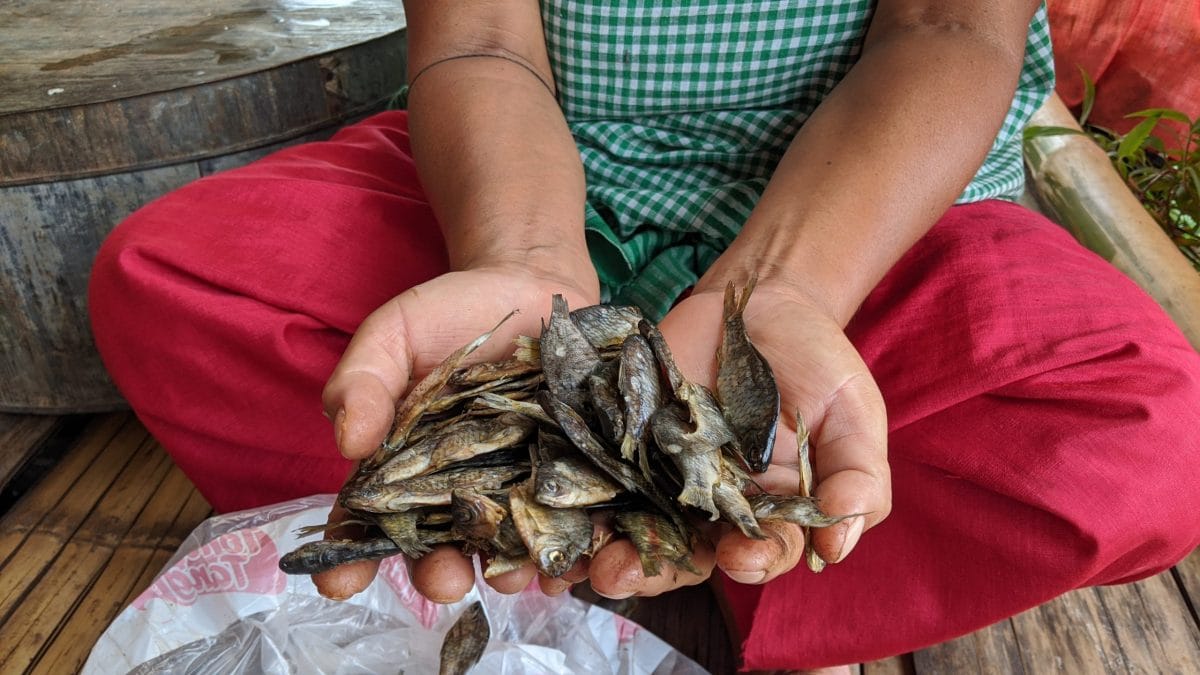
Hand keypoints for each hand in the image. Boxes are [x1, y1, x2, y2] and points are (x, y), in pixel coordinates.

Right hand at [313, 263, 598, 601]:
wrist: (532, 284)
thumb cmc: (451, 314)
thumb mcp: (395, 336)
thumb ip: (365, 382)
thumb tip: (348, 442)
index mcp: (404, 470)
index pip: (369, 523)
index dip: (351, 558)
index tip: (341, 582)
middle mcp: (458, 493)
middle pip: (441, 550)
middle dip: (440, 574)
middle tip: (443, 581)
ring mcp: (515, 490)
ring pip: (508, 548)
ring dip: (508, 572)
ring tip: (510, 577)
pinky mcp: (570, 478)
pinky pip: (572, 524)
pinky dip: (573, 549)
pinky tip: (573, 560)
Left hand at [587, 278, 891, 597]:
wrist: (760, 304)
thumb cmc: (817, 365)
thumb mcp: (853, 418)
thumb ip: (857, 480)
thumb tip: (837, 547)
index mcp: (767, 513)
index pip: (759, 553)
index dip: (749, 561)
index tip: (740, 556)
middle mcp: (710, 506)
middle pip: (681, 553)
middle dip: (652, 569)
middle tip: (622, 575)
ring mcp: (662, 474)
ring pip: (632, 523)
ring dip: (604, 544)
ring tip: (588, 557)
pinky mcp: (624, 439)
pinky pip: (598, 471)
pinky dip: (574, 491)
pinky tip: (553, 505)